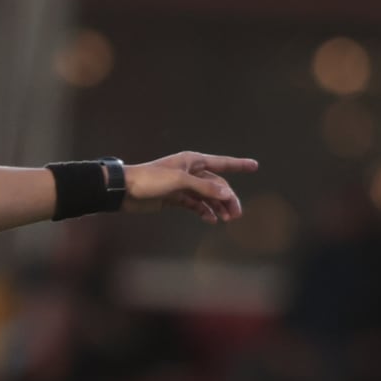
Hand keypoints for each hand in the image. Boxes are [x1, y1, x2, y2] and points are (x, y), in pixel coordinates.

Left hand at [125, 152, 257, 221]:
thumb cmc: (149, 180)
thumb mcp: (179, 181)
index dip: (239, 165)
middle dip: (228, 198)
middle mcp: (190, 171)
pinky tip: (211, 219)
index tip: (255, 166)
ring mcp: (183, 186)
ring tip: (227, 220)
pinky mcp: (175, 198)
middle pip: (217, 185)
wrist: (125, 190)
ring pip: (207, 196)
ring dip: (218, 207)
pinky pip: (195, 205)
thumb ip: (203, 188)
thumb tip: (227, 194)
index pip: (222, 163)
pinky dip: (204, 211)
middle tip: (236, 214)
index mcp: (192, 161)